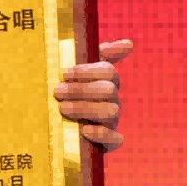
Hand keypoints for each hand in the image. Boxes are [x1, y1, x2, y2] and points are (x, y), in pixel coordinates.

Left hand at [57, 37, 130, 152]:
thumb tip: (129, 44)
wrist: (57, 123)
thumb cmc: (69, 92)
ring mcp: (112, 120)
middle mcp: (113, 99)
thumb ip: (98, 53)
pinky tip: (84, 130)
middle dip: (81, 90)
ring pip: (110, 111)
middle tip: (57, 91)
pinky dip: (101, 134)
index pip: (108, 70)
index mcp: (107, 80)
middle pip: (108, 90)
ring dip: (85, 108)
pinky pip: (115, 139)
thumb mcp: (78, 71)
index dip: (87, 71)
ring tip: (62, 108)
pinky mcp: (109, 141)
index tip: (65, 74)